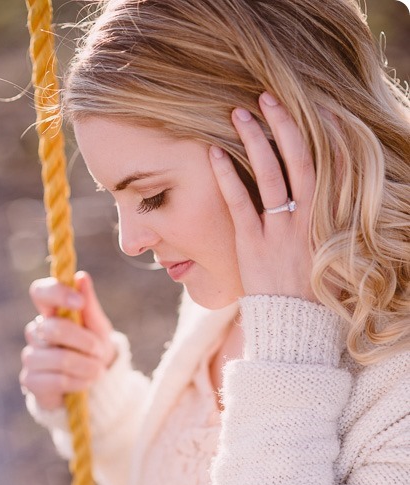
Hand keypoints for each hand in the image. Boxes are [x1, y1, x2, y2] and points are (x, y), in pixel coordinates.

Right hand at [20, 271, 116, 410]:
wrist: (93, 385)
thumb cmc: (94, 350)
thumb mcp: (98, 327)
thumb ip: (90, 305)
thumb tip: (81, 277)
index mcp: (51, 312)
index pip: (40, 292)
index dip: (57, 293)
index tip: (79, 302)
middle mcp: (36, 331)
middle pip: (54, 329)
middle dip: (85, 342)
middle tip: (99, 351)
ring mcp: (31, 356)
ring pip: (59, 358)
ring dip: (87, 366)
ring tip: (98, 370)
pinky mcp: (30, 380)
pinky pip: (57, 380)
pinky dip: (79, 382)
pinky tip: (87, 382)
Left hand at [210, 92, 316, 301]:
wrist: (294, 327)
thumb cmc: (311, 292)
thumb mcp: (328, 253)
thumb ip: (324, 223)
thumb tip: (317, 198)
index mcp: (328, 219)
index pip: (331, 167)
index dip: (324, 134)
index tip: (316, 107)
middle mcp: (307, 220)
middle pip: (299, 161)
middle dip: (284, 125)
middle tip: (267, 96)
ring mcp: (280, 232)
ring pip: (270, 176)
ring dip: (255, 140)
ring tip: (239, 112)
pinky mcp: (252, 245)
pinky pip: (240, 204)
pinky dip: (227, 177)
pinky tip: (214, 153)